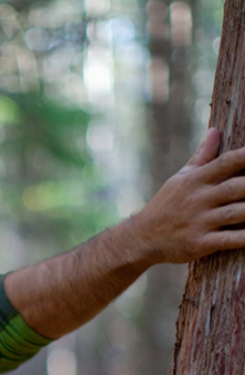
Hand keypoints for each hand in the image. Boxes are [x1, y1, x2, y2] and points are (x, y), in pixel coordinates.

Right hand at [128, 128, 244, 264]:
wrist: (140, 239)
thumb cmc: (164, 206)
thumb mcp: (179, 179)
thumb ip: (202, 157)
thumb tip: (215, 131)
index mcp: (195, 180)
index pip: (227, 162)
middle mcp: (198, 199)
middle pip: (237, 187)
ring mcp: (199, 222)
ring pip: (237, 213)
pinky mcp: (199, 244)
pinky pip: (228, 240)